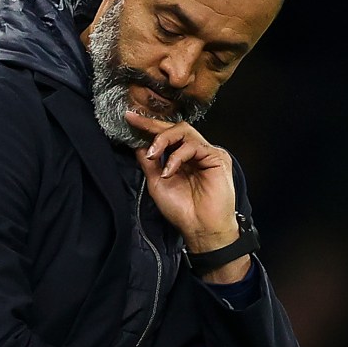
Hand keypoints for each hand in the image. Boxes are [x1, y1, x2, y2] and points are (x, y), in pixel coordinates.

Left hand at [127, 110, 238, 252]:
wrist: (200, 228)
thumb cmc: (182, 211)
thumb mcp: (157, 183)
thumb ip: (149, 163)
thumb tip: (136, 143)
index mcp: (181, 159)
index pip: (165, 136)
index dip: (148, 126)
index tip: (130, 118)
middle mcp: (194, 153)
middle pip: (175, 128)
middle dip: (153, 125)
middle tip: (136, 123)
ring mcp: (206, 153)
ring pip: (184, 131)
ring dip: (163, 140)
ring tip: (153, 156)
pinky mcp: (217, 157)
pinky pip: (194, 146)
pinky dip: (178, 156)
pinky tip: (169, 171)